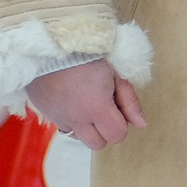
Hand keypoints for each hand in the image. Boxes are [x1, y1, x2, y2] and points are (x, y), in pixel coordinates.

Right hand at [26, 59, 147, 150]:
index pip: (117, 135)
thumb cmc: (89, 54)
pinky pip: (62, 125)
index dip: (121, 124)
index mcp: (97, 108)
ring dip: (86, 126)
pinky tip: (70, 99)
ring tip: (85, 102)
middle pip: (97, 144)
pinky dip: (70, 118)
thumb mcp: (116, 74)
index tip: (116, 107)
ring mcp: (58, 117)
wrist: (53, 42)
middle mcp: (76, 118)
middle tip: (102, 107)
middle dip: (104, 131)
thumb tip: (142, 124)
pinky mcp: (45, 111)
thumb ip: (129, 101)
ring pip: (79, 137)